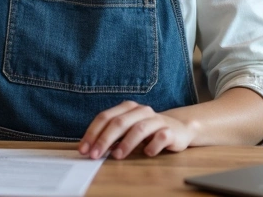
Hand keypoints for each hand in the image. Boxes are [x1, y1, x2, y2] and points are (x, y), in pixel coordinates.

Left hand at [77, 101, 196, 159]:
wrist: (178, 128)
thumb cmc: (147, 131)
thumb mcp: (127, 130)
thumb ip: (111, 136)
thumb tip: (91, 149)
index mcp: (127, 108)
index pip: (104, 117)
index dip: (92, 133)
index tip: (84, 149)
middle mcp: (141, 111)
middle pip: (119, 123)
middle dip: (104, 140)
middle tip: (95, 155)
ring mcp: (156, 120)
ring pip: (138, 129)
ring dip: (125, 144)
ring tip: (116, 156)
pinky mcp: (170, 131)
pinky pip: (160, 137)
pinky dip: (152, 146)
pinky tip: (147, 153)